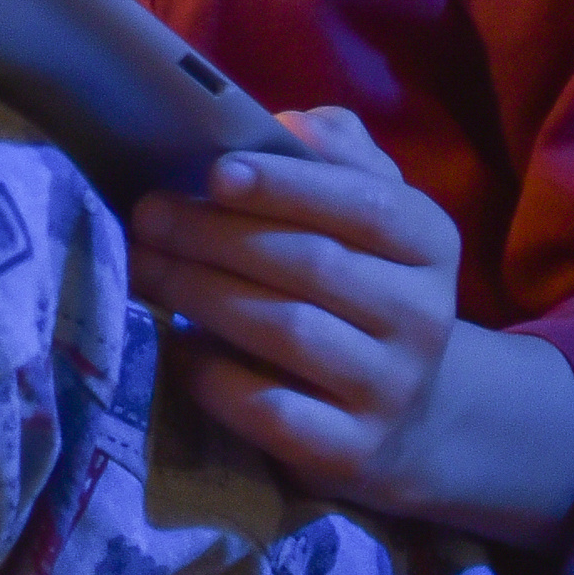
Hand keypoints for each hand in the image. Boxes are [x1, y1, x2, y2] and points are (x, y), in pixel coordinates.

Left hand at [130, 108, 573, 549]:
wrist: (412, 417)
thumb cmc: (365, 287)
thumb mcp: (373, 216)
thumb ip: (339, 159)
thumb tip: (288, 122)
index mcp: (430, 244)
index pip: (363, 205)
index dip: (286, 185)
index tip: (213, 173)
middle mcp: (422, 317)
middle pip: (310, 264)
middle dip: (215, 235)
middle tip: (146, 216)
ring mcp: (390, 390)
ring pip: (285, 331)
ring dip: (200, 293)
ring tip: (143, 266)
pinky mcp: (351, 452)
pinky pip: (270, 409)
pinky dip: (215, 376)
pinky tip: (178, 348)